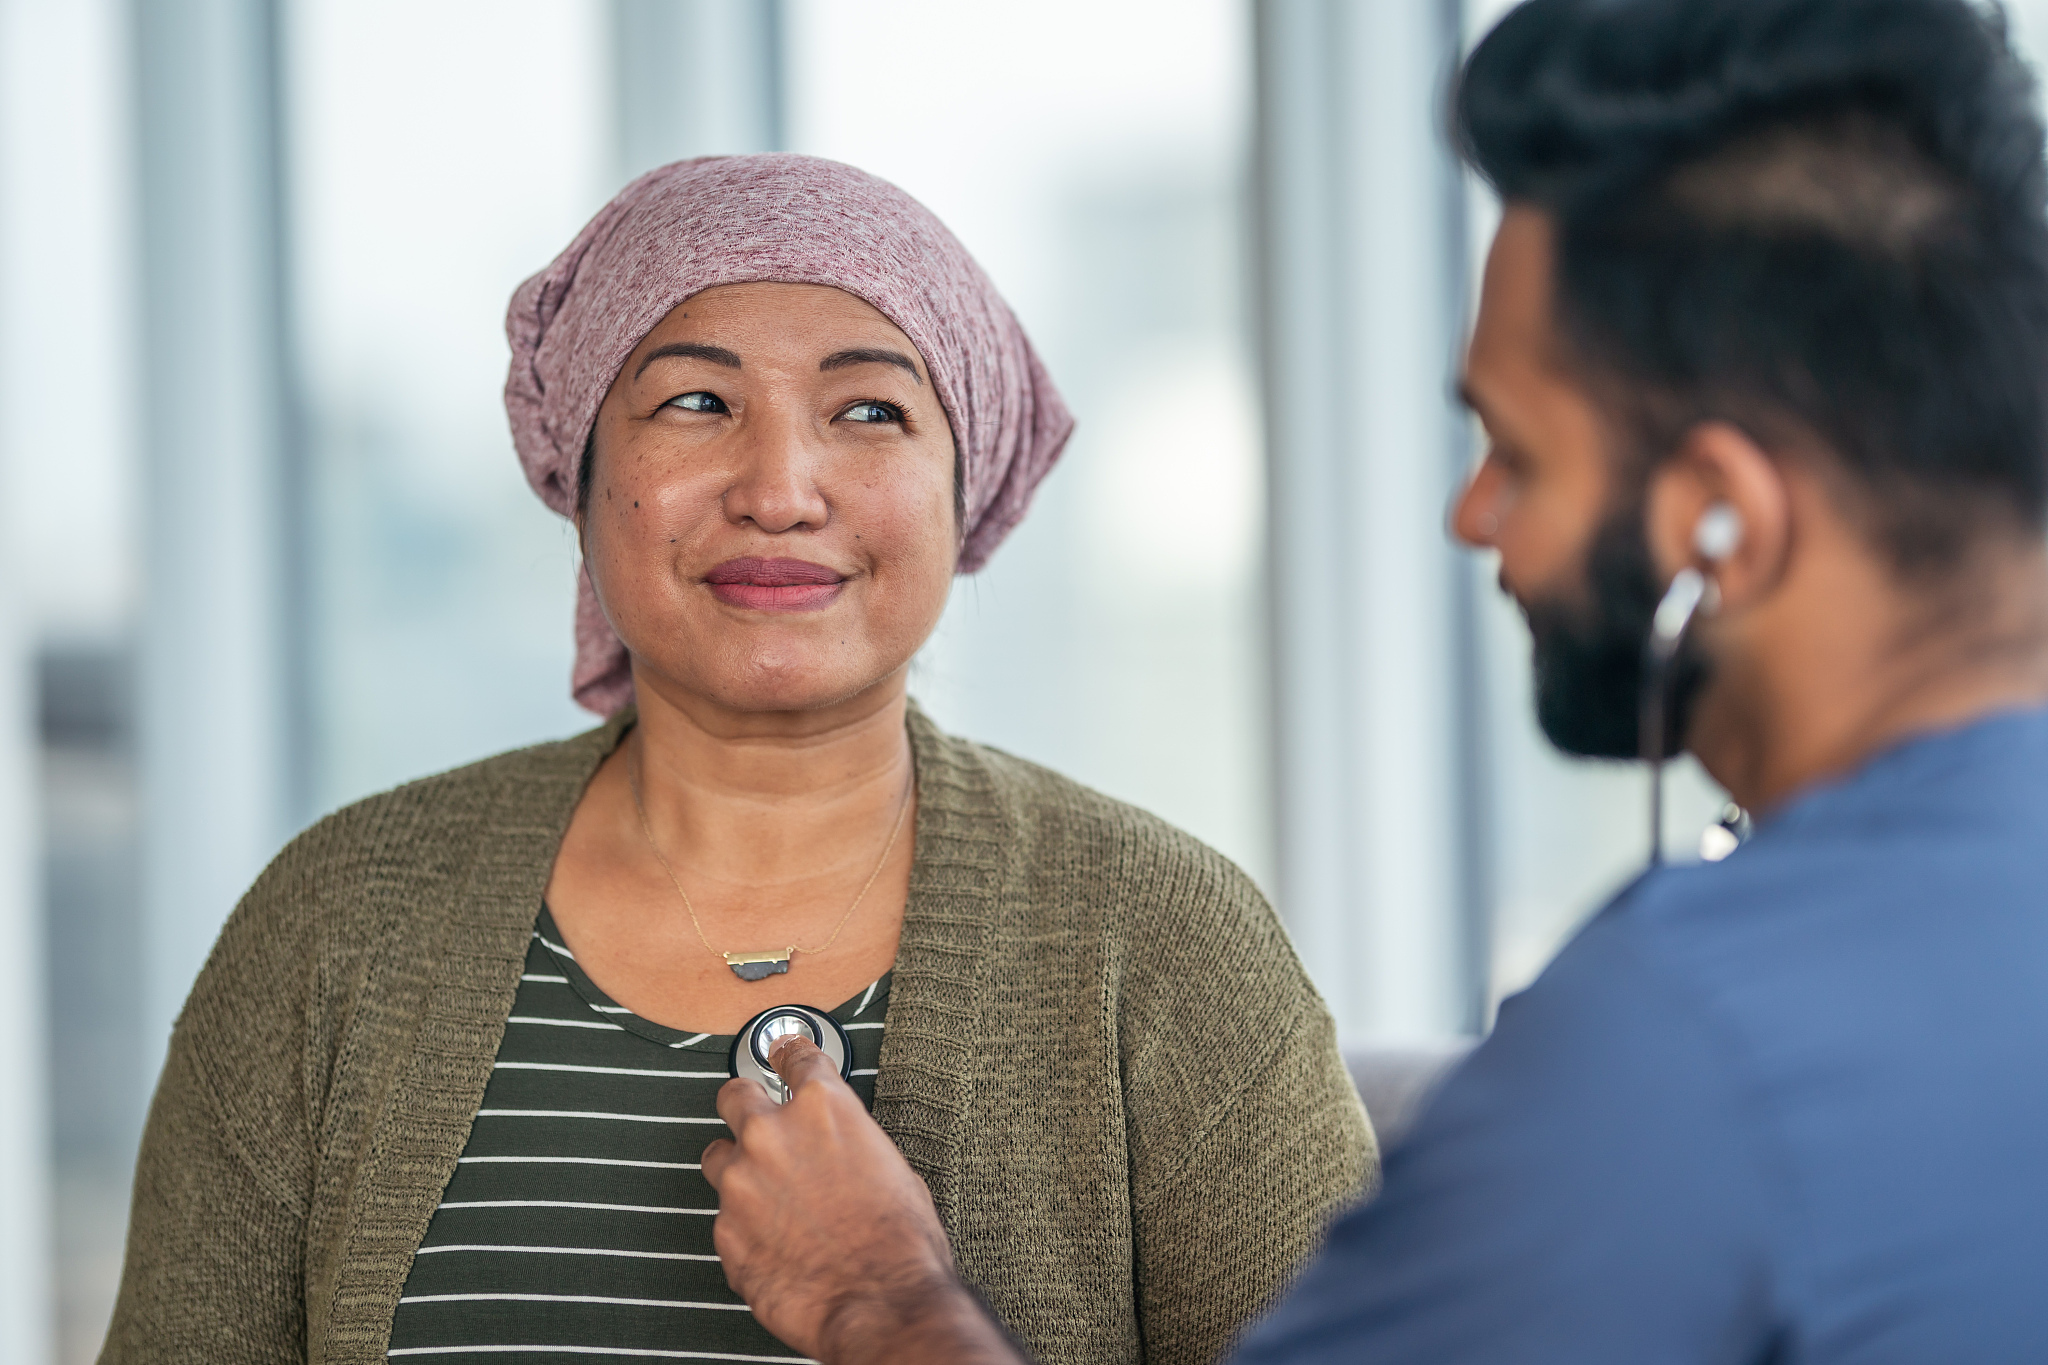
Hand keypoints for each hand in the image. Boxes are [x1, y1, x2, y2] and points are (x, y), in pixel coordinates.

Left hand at [701, 1036, 1024, 1364]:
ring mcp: (741, 1183)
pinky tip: (772, 1241)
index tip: (782, 1052)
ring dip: (737, 1169)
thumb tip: (841, 1150)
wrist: (880, 1301)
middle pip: (735, 1094)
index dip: (788, 1053)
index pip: (795, 1057)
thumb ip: (851, 1143)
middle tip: (755, 1116)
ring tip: (763, 1193)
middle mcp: (772, 1136)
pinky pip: (724, 1217)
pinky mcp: (725, 1231)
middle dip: (745, 1103)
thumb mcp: (893, 1167)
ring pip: (716, 1157)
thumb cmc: (899, 1242)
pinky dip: (742, 1225)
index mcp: (822, 1107)